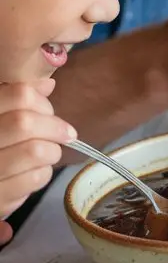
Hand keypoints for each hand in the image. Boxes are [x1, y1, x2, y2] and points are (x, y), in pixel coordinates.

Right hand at [0, 79, 75, 244]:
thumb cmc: (0, 149)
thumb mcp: (1, 122)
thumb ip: (18, 102)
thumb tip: (48, 84)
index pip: (18, 94)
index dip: (42, 102)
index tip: (50, 112)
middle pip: (26, 121)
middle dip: (54, 127)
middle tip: (65, 134)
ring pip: (35, 151)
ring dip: (51, 152)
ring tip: (47, 155)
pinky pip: (34, 178)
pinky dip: (43, 174)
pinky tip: (35, 174)